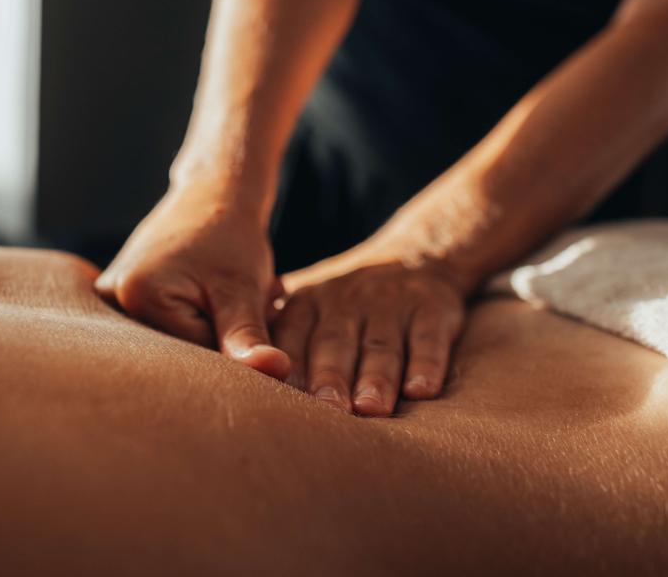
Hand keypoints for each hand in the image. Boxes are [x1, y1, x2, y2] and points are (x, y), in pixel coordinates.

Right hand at [95, 182, 290, 378]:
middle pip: (179, 350)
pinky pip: (166, 327)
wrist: (214, 194)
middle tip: (247, 297)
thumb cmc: (231, 237)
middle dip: (221, 332)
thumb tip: (277, 372)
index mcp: (136, 295)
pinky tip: (211, 292)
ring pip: (177, 340)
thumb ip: (249, 336)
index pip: (194, 356)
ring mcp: (111, 298)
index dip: (233, 337)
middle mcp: (112, 299)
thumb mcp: (243, 289)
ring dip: (213, 324)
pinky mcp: (121, 297)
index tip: (254, 304)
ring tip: (228, 291)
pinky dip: (197, 317)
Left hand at [274, 233, 471, 415]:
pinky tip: (422, 392)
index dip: (287, 367)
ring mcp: (390, 304)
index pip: (293, 337)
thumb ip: (281, 338)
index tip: (280, 403)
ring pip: (381, 345)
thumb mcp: (312, 305)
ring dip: (376, 378)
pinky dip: (426, 365)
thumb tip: (236, 383)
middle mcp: (347, 301)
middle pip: (336, 343)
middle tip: (329, 411)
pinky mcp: (431, 308)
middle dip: (331, 377)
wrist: (418, 256)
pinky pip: (428, 338)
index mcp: (310, 303)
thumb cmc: (350, 301)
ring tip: (371, 409)